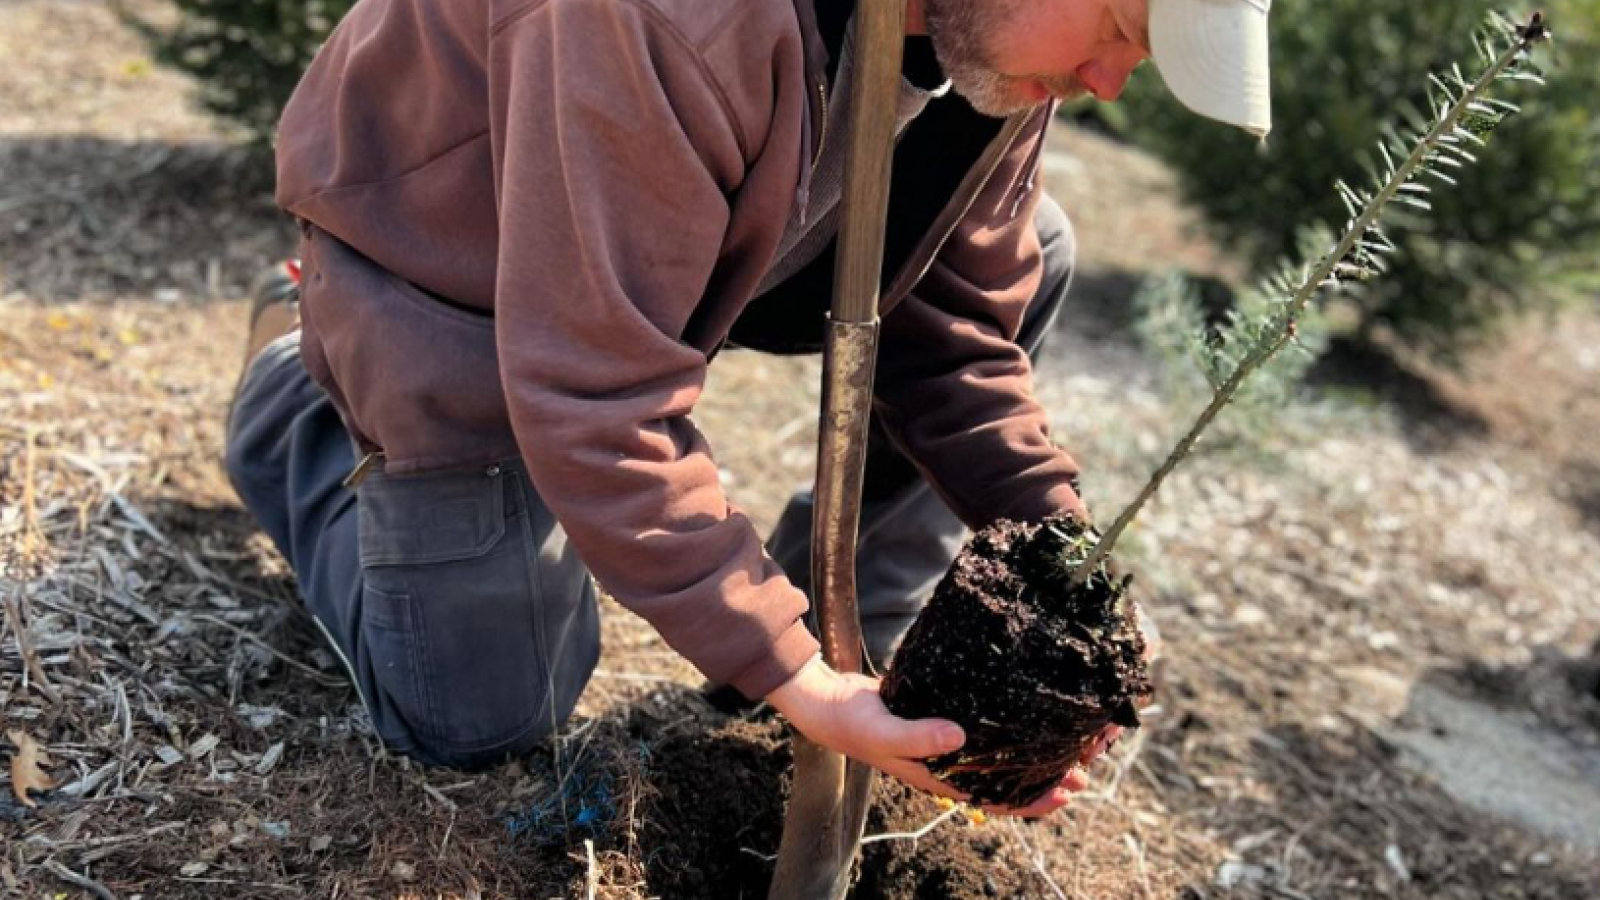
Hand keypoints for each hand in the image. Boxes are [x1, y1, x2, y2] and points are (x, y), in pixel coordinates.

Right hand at [765, 657, 1090, 817]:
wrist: (831, 702)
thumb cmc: (856, 722)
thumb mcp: (885, 730)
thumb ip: (919, 737)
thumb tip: (961, 738)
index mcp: (942, 777)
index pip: (998, 799)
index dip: (1035, 801)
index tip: (1068, 790)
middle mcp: (951, 764)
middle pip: (1008, 779)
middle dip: (1047, 775)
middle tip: (1084, 761)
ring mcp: (949, 743)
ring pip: (1002, 755)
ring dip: (1035, 751)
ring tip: (1069, 738)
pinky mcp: (945, 716)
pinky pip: (987, 729)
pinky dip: (1011, 726)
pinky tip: (1029, 711)